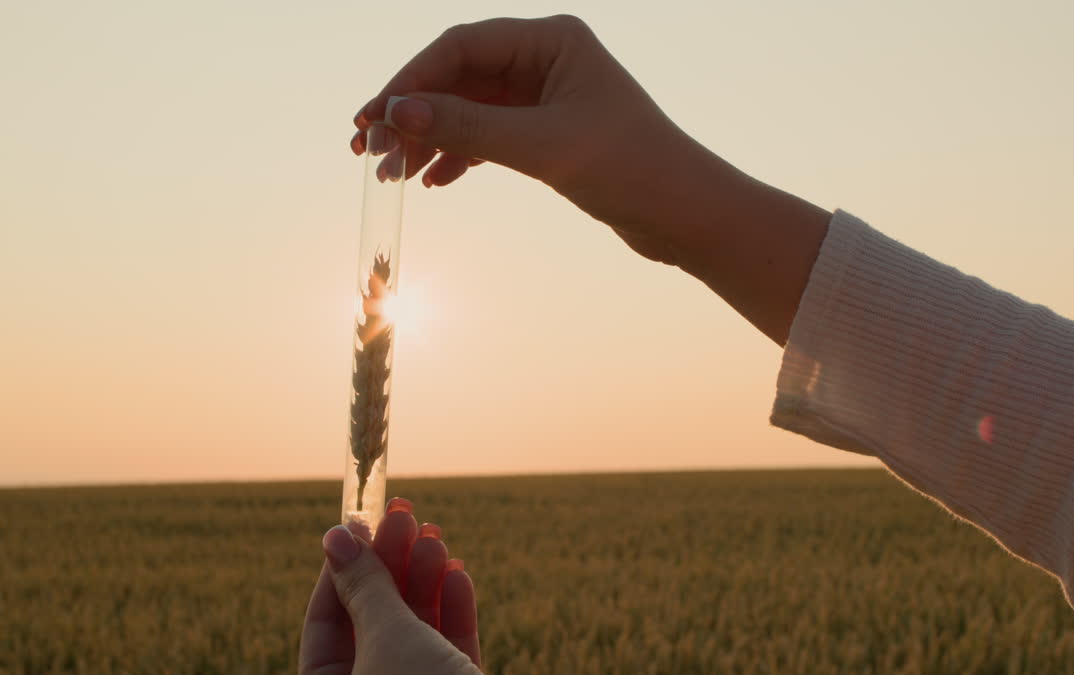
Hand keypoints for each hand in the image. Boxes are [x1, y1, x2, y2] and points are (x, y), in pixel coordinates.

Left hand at [298, 500, 535, 674]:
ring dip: (424, 581)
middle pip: (373, 621)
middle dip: (391, 566)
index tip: (362, 522)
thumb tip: (337, 536)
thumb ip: (366, 586)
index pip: (325, 622)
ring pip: (415, 631)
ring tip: (435, 538)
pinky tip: (458, 574)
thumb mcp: (388, 640)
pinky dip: (453, 610)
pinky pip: (450, 650)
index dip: (344, 568)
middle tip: (407, 517)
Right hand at [351, 15, 830, 345]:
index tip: (372, 119)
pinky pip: (489, 135)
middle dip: (412, 113)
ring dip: (430, 138)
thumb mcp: (542, 147)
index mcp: (552, 40)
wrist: (685, 214)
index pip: (459, 48)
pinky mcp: (551, 133)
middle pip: (457, 76)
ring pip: (469, 108)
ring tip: (393, 172)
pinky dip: (460, 155)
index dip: (409, 82)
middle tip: (367, 149)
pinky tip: (434, 180)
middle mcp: (548, 59)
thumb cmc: (630, 167)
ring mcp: (548, 96)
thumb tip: (398, 112)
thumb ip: (468, 127)